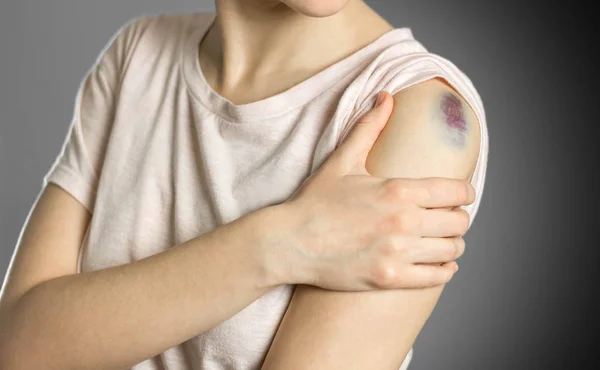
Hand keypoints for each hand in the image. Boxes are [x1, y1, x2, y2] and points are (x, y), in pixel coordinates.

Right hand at [274, 91, 474, 290]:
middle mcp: (403, 222)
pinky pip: (437, 276)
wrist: (290, 242)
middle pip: (459, 221)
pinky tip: (439, 262)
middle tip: (447, 217)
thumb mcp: (342, 160)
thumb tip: (386, 97)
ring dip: (453, 243)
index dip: (465, 192)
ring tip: (442, 239)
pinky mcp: (390, 278)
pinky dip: (445, 269)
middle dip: (457, 217)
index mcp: (397, 190)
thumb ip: (369, 127)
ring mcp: (397, 253)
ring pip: (453, 249)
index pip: (456, 191)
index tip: (461, 195)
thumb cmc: (315, 202)